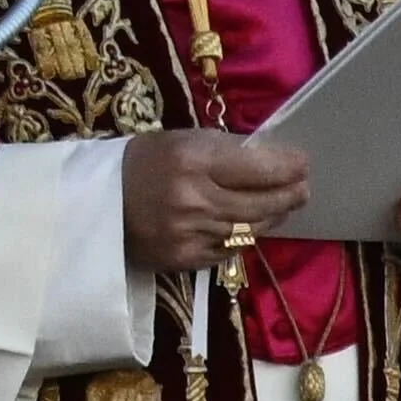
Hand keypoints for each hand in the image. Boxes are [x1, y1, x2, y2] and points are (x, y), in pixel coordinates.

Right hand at [122, 129, 309, 271]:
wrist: (96, 203)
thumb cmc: (142, 162)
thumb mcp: (182, 140)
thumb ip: (225, 150)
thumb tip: (270, 158)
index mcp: (193, 159)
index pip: (257, 167)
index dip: (287, 167)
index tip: (303, 164)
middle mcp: (194, 198)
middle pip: (260, 203)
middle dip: (288, 195)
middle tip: (304, 189)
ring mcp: (190, 233)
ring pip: (249, 230)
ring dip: (272, 218)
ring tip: (285, 207)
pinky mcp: (183, 259)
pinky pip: (228, 251)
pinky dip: (244, 238)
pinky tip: (252, 227)